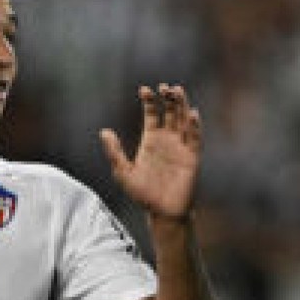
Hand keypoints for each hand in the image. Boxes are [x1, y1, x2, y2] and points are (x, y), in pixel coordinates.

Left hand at [100, 84, 202, 222]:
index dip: (149, 101)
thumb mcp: (123, 172)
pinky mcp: (192, 157)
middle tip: (165, 86)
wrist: (162, 213)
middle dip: (168, 98)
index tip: (144, 89)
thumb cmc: (143, 194)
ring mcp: (181, 147)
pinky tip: (192, 114)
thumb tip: (104, 131)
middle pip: (170, 112)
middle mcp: (168, 140)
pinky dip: (195, 126)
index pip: (152, 114)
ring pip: (183, 120)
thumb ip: (114, 152)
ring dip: (182, 105)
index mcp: (151, 140)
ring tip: (178, 91)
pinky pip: (195, 138)